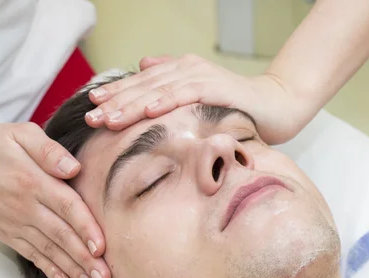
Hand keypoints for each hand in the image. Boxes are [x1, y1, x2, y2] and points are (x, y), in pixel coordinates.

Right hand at [0, 122, 109, 277]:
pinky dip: (48, 268)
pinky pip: (31, 254)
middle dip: (85, 259)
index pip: (67, 207)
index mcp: (33, 181)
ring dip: (72, 269)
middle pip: (61, 235)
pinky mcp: (6, 233)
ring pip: (48, 250)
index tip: (102, 248)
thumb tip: (74, 168)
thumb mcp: (21, 134)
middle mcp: (25, 206)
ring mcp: (14, 223)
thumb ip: (49, 151)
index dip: (86, 228)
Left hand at [85, 54, 304, 144]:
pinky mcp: (217, 88)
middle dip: (116, 102)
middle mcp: (187, 69)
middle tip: (91, 116)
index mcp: (179, 72)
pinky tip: (148, 111)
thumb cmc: (235, 106)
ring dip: (132, 104)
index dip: (116, 93)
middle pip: (144, 85)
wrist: (277, 105)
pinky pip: (186, 94)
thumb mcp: (198, 97)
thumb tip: (144, 67)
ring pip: (159, 90)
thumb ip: (172, 83)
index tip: (92, 106)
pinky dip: (166, 102)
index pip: (141, 83)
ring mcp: (202, 77)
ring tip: (109, 118)